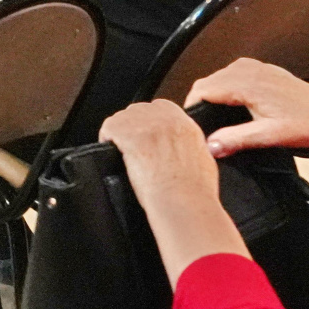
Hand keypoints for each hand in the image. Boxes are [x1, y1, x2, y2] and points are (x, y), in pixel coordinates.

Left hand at [100, 100, 247, 283]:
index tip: (146, 137)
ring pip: (122, 118)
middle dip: (133, 128)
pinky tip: (113, 154)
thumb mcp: (202, 161)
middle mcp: (165, 118)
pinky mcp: (126, 131)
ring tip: (124, 155)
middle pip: (138, 111)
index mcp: (185, 124)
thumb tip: (179, 148)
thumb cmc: (194, 191)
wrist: (182, 200)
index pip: (160, 108)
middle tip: (134, 149)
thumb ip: (187, 146)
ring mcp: (145, 123)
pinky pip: (108, 128)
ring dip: (119, 134)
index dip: (149, 124)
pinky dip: (106, 140)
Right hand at [185, 58, 308, 157]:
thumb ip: (236, 139)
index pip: (204, 88)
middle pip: (210, 79)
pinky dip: (230, 83)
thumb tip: (208, 145)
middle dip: (201, 98)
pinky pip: (239, 71)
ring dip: (215, 89)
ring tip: (214, 111)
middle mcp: (252, 71)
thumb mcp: (269, 136)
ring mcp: (262, 68)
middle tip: (200, 121)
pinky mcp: (270, 71)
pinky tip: (236, 99)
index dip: (192, 105)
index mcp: (248, 85)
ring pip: (223, 73)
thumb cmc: (307, 126)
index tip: (190, 121)